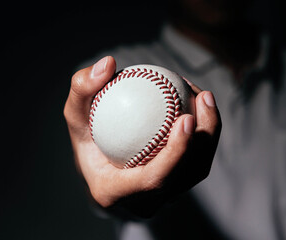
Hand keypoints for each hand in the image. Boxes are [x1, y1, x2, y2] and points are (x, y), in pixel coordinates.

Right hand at [64, 56, 220, 217]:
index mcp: (114, 192)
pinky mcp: (175, 188)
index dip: (176, 153)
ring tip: (205, 97)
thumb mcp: (75, 114)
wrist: (98, 171)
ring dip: (210, 134)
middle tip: (204, 97)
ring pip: (197, 170)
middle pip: (186, 175)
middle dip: (205, 137)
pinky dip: (204, 135)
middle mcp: (143, 203)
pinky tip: (198, 106)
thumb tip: (108, 63)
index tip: (186, 117)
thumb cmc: (85, 141)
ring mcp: (163, 198)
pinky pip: (196, 163)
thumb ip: (82, 89)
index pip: (153, 179)